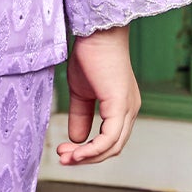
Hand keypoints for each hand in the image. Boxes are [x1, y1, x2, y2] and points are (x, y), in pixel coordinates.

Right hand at [55, 25, 140, 164]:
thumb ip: (80, 116)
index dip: (88, 151)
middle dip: (86, 158)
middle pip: (112, 149)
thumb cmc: (90, 55)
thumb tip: (76, 139)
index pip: (109, 140)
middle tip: (62, 158)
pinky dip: (91, 149)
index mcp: (122, 108)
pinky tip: (75, 151)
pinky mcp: (120, 105)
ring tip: (64, 156)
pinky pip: (109, 138)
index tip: (64, 152)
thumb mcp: (81, 92)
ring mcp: (127, 109)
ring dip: (87, 156)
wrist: (97, 33)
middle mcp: (130, 111)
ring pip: (111, 147)